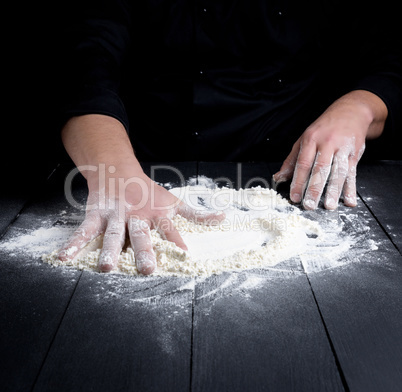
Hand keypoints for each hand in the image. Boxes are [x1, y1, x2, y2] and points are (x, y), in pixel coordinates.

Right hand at [58, 167, 223, 273]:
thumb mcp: (173, 201)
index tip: (184, 254)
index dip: (176, 240)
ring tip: (106, 267)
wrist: (119, 170)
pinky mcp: (96, 214)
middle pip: (140, 234)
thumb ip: (196, 214)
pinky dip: (74, 244)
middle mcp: (136, 215)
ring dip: (109, 250)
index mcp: (155, 213)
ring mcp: (114, 215)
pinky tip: (64, 258)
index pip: (168, 229)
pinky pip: (85, 231)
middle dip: (143, 251)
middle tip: (146, 269)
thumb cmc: (148, 192)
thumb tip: (224, 219)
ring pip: (112, 234)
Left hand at [273, 90, 386, 209]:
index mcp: (311, 139)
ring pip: (338, 172)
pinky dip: (351, 188)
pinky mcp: (355, 153)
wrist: (350, 112)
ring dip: (333, 191)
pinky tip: (349, 201)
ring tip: (329, 206)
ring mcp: (343, 148)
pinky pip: (353, 173)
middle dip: (314, 188)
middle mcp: (327, 143)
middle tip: (309, 205)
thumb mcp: (304, 140)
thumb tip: (278, 178)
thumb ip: (291, 160)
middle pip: (320, 169)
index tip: (294, 197)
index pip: (303, 163)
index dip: (298, 181)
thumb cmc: (323, 129)